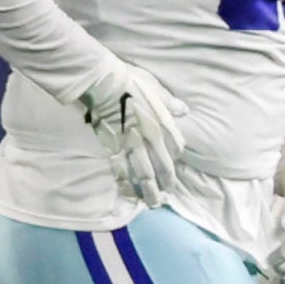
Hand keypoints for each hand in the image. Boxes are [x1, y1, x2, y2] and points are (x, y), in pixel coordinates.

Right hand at [76, 57, 186, 207]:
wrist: (101, 82)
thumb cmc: (129, 80)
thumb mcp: (156, 88)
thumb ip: (170, 103)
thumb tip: (183, 110)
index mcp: (163, 124)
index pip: (176, 148)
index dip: (175, 160)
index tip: (174, 168)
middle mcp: (150, 138)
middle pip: (162, 167)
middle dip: (165, 184)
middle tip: (166, 197)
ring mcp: (131, 144)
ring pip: (143, 174)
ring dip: (148, 191)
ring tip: (152, 203)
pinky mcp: (112, 146)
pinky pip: (120, 169)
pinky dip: (125, 184)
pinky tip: (128, 194)